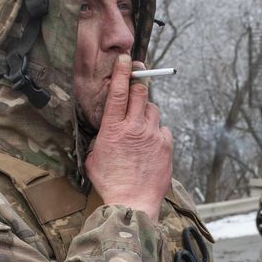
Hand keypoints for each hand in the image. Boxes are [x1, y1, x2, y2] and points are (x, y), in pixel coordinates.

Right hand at [85, 54, 172, 221]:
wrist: (132, 202)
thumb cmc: (111, 183)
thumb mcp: (95, 157)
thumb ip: (101, 138)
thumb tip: (105, 132)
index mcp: (113, 128)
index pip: (120, 91)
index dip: (123, 72)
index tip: (126, 59)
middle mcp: (135, 127)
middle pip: (142, 93)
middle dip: (139, 86)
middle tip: (137, 87)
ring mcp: (153, 136)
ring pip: (154, 110)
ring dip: (147, 113)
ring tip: (141, 129)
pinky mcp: (166, 146)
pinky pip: (163, 130)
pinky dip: (157, 133)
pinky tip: (151, 145)